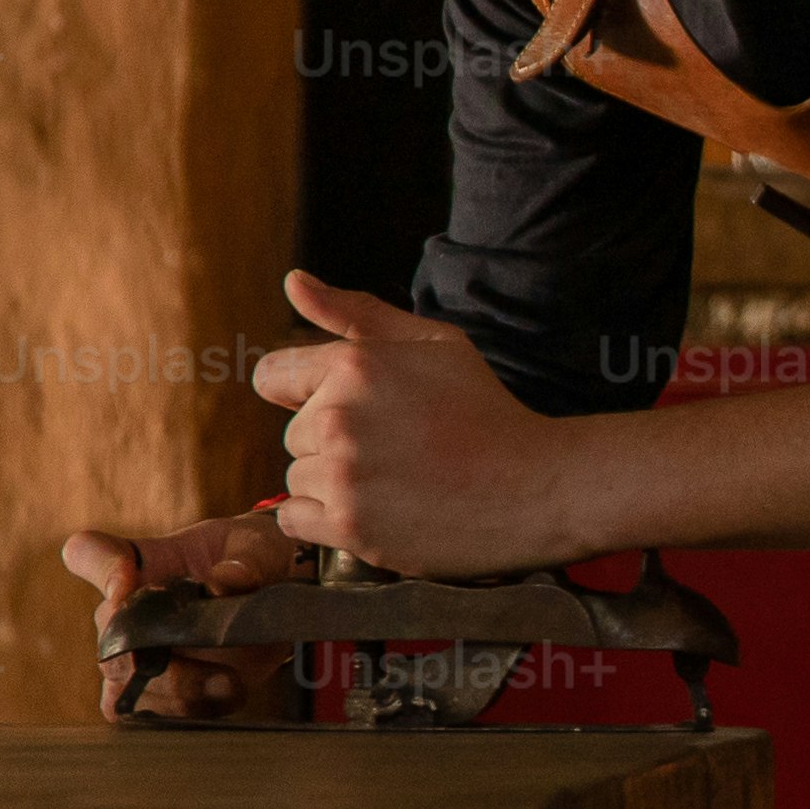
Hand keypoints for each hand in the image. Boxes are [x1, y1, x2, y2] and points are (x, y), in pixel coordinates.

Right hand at [56, 510, 305, 723]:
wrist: (280, 603)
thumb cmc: (258, 561)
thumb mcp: (261, 549)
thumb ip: (246, 564)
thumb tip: (221, 586)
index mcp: (143, 561)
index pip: (90, 554)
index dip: (99, 570)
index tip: (125, 581)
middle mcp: (126, 609)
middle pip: (108, 634)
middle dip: (150, 653)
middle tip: (205, 656)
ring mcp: (136, 655)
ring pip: (122, 682)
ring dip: (175, 689)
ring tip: (230, 683)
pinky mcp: (156, 692)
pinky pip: (144, 714)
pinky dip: (185, 712)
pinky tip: (224, 698)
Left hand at [255, 271, 591, 575]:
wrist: (536, 487)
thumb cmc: (487, 411)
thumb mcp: (433, 343)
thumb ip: (356, 313)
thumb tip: (293, 282)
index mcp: (354, 365)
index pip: (273, 378)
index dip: (306, 394)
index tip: (350, 414)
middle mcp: (338, 416)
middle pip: (294, 435)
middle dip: (333, 443)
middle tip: (397, 452)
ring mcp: (342, 475)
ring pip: (299, 478)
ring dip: (334, 486)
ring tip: (397, 484)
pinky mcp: (349, 527)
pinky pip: (296, 521)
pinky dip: (326, 523)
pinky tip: (376, 513)